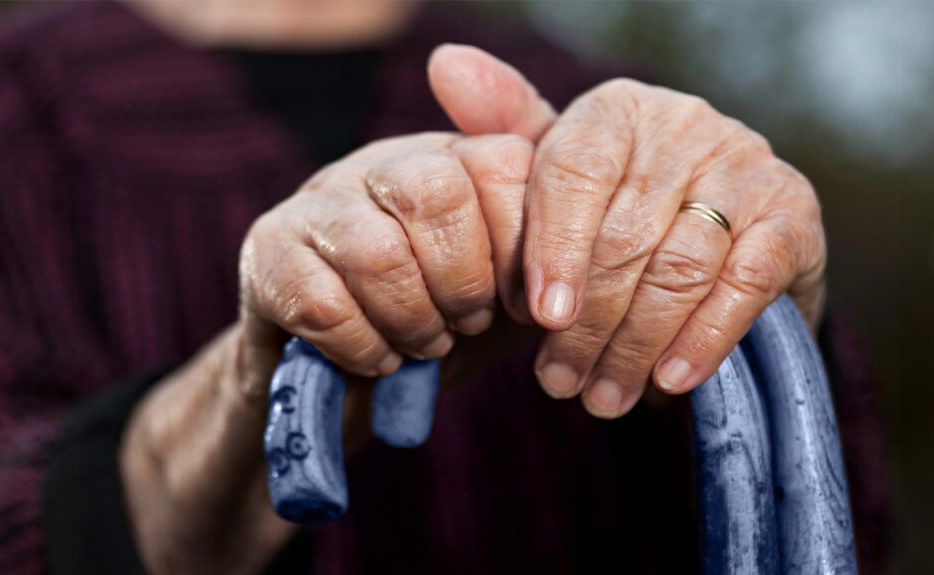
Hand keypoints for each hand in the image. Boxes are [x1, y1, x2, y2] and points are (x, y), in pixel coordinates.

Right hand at [119, 131, 533, 573]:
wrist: (348, 384)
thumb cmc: (440, 324)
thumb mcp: (512, 288)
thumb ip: (548, 248)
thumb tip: (574, 243)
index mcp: (451, 157)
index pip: (501, 163)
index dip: (522, 247)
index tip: (522, 304)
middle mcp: (383, 162)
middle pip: (435, 192)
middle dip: (463, 281)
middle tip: (465, 323)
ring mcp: (318, 199)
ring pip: (376, 251)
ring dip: (411, 320)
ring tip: (422, 345)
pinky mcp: (267, 249)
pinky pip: (322, 303)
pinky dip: (363, 348)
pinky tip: (376, 359)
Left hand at [430, 45, 826, 417]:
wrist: (719, 237)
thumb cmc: (615, 210)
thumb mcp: (557, 175)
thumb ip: (506, 131)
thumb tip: (445, 64)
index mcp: (616, 111)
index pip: (575, 172)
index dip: (554, 250)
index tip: (538, 317)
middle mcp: (685, 125)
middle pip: (624, 233)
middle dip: (588, 323)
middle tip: (560, 382)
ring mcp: (746, 165)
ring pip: (678, 266)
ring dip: (635, 344)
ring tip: (602, 395)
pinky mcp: (793, 215)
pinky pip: (743, 283)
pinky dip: (704, 338)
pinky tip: (669, 381)